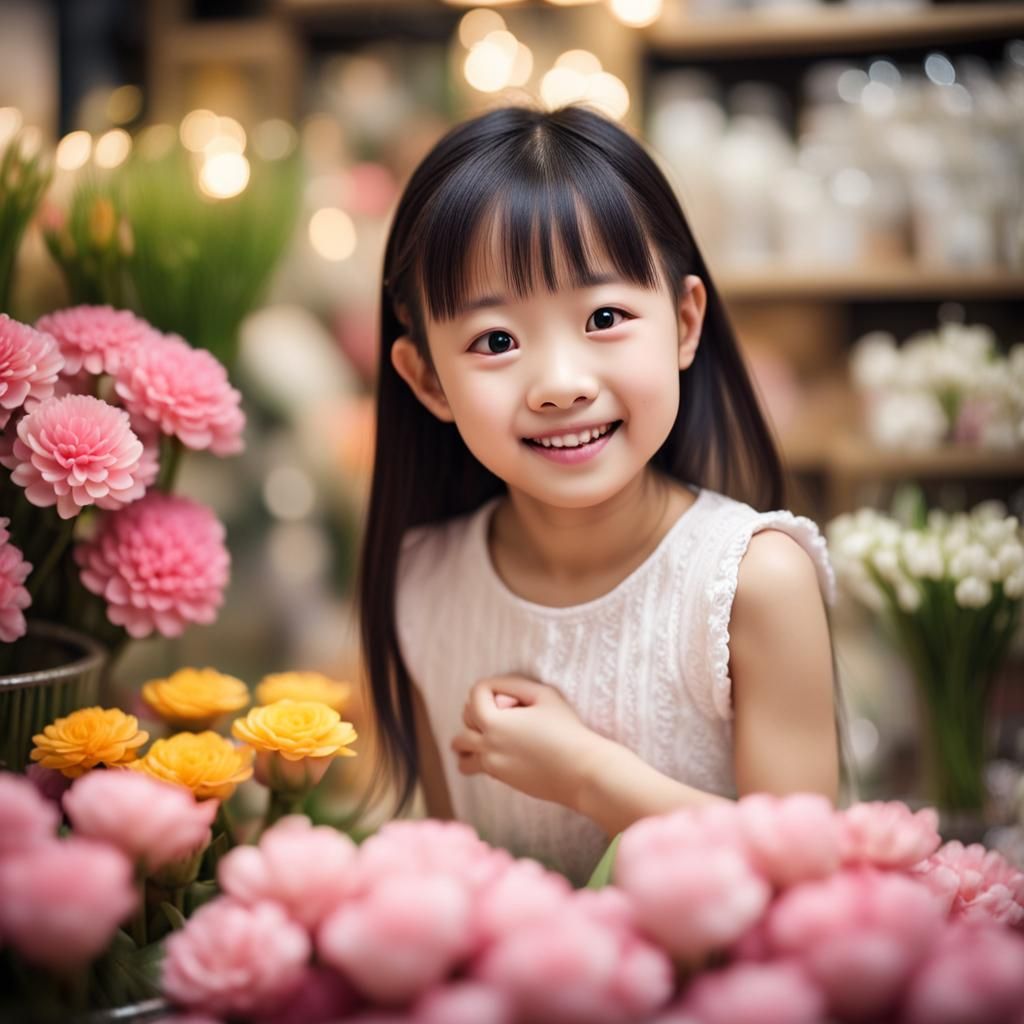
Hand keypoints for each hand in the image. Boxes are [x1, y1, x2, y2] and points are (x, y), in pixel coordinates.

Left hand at [450, 675, 604, 809]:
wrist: (581, 772)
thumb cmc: (566, 730)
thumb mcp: (544, 695)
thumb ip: (514, 685)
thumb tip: (497, 689)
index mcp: (494, 722)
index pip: (474, 694)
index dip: (492, 686)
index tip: (512, 693)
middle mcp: (487, 746)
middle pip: (464, 721)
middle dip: (480, 710)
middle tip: (508, 711)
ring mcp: (492, 766)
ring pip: (462, 753)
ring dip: (470, 740)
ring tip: (491, 734)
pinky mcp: (503, 780)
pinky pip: (479, 766)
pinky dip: (484, 757)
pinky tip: (508, 751)